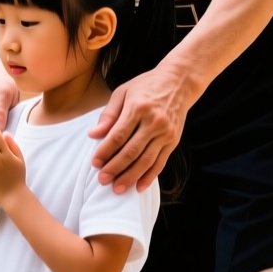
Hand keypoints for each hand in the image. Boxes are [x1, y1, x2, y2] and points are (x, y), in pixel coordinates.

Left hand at [88, 64, 199, 193]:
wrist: (179, 82)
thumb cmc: (146, 86)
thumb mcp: (123, 92)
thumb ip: (108, 114)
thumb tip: (93, 135)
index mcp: (138, 108)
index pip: (118, 135)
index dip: (105, 151)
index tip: (94, 163)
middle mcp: (154, 122)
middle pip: (132, 151)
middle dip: (115, 168)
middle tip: (102, 180)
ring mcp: (166, 133)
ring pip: (146, 160)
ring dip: (131, 177)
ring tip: (118, 188)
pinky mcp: (173, 141)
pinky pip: (160, 162)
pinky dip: (150, 176)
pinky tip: (139, 187)